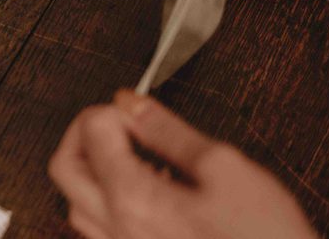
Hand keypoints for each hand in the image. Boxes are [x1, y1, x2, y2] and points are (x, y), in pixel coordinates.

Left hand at [48, 90, 316, 238]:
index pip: (90, 133)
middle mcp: (117, 229)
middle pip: (65, 168)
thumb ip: (169, 132)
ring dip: (94, 169)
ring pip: (76, 202)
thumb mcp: (224, 169)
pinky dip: (108, 200)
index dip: (113, 109)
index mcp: (132, 199)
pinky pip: (100, 229)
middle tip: (119, 122)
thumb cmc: (264, 237)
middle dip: (85, 133)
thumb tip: (134, 103)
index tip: (137, 108)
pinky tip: (148, 192)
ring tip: (134, 155)